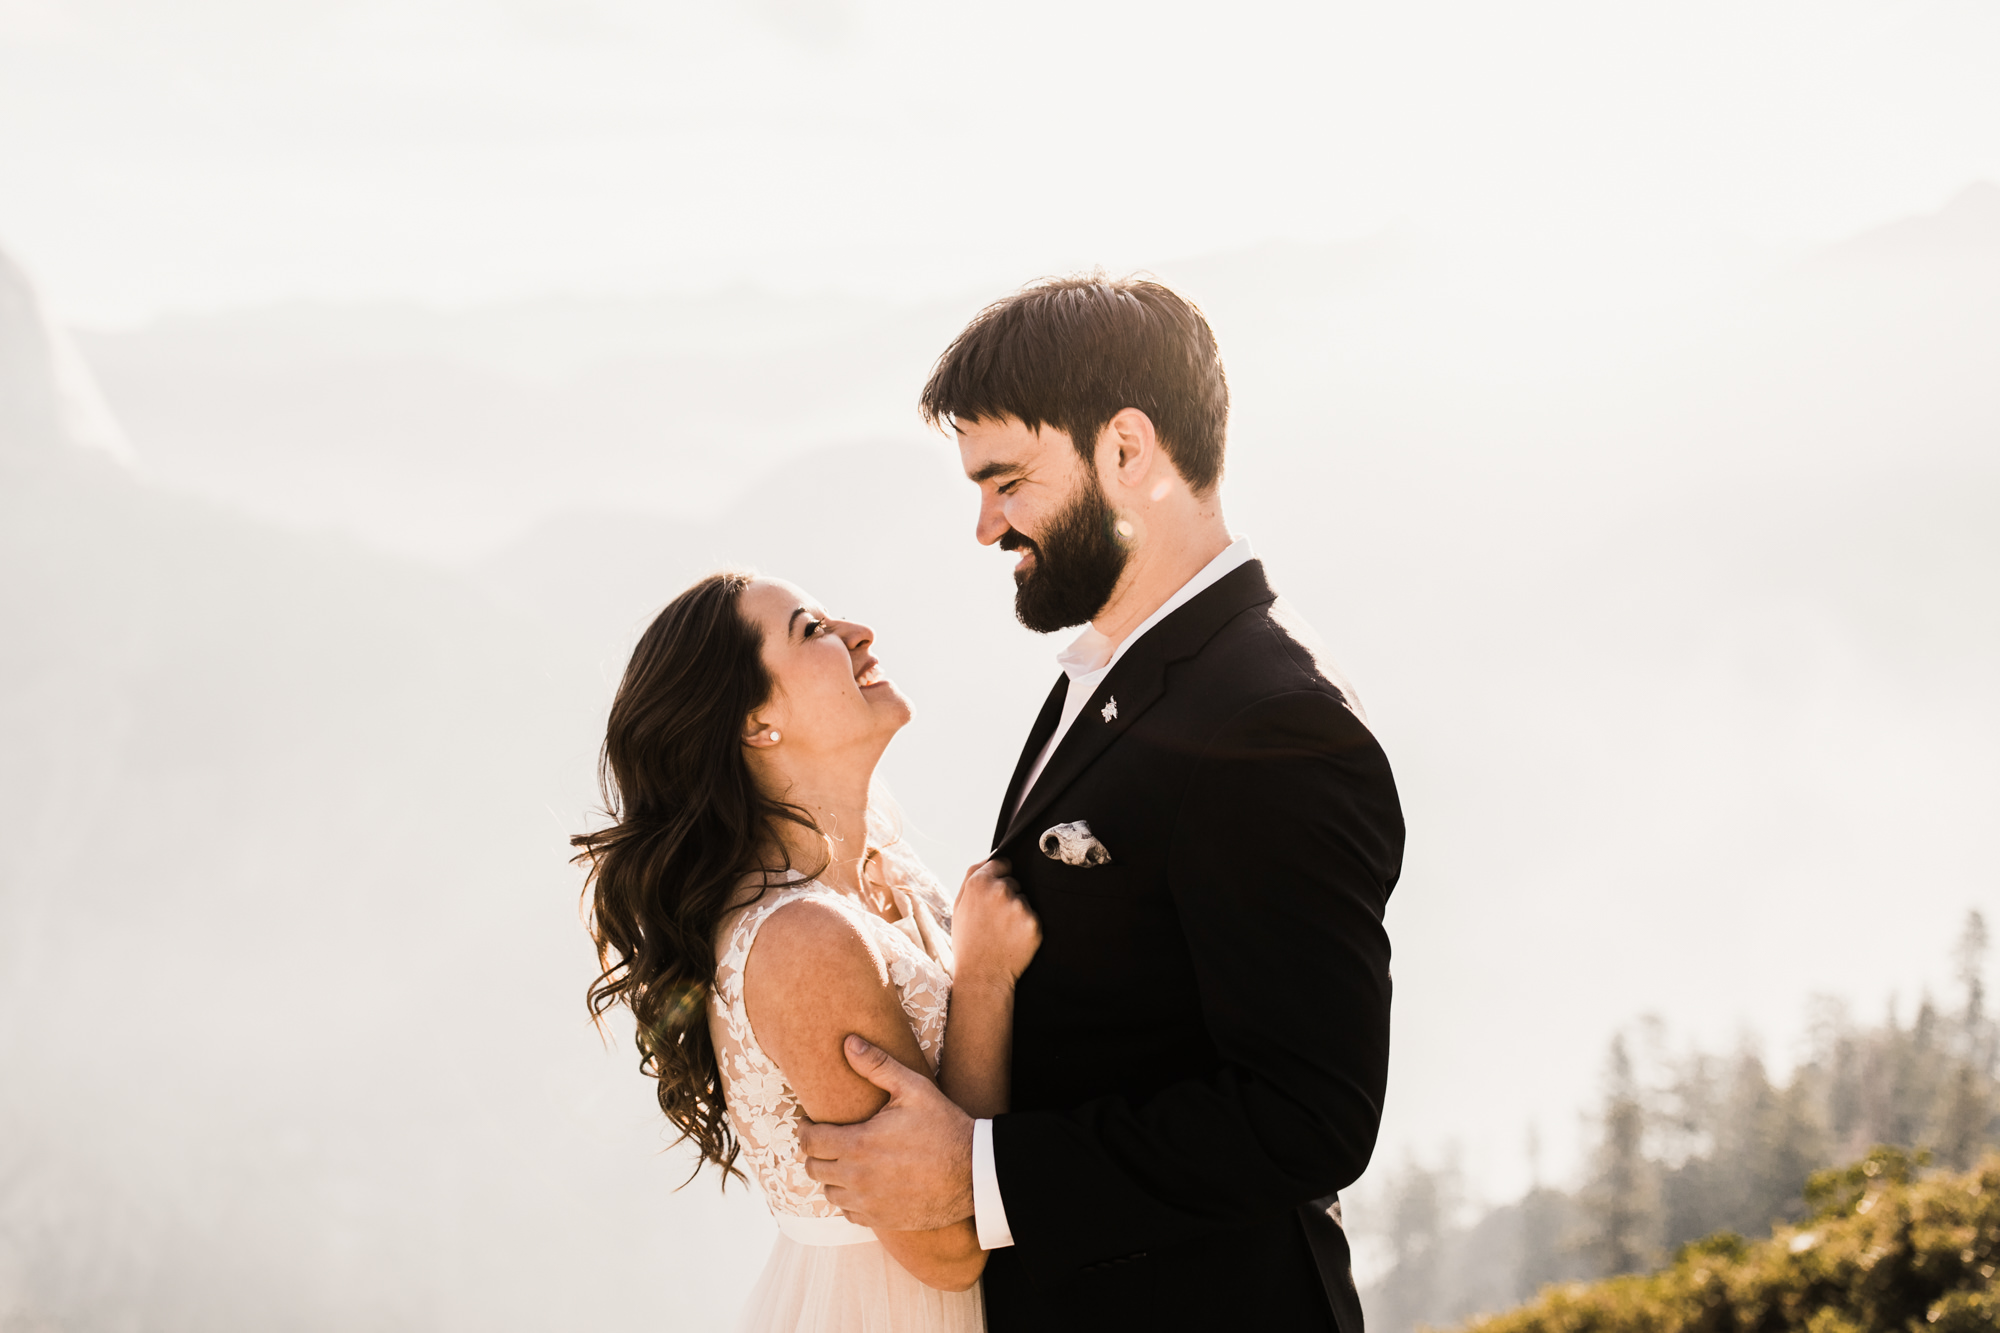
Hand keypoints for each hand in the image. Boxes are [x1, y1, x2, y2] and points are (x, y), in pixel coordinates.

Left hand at [799, 1034, 975, 1230]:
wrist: (975, 1173)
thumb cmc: (945, 1127)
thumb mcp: (913, 1088)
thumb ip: (878, 1064)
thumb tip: (849, 1042)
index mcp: (859, 1144)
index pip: (809, 1141)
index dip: (804, 1128)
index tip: (809, 1121)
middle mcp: (857, 1178)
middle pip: (813, 1168)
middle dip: (814, 1151)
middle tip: (825, 1138)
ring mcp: (869, 1203)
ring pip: (829, 1192)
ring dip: (831, 1176)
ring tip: (844, 1160)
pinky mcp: (881, 1220)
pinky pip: (848, 1213)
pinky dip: (849, 1199)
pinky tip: (861, 1184)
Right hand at [952, 858, 1040, 987]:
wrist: (982, 977)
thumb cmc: (968, 941)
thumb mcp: (959, 906)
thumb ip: (973, 876)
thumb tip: (992, 856)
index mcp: (978, 883)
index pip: (1002, 862)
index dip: (999, 877)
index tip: (995, 893)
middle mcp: (1000, 890)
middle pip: (1014, 882)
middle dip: (1007, 895)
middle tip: (994, 920)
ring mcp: (1018, 906)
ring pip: (1024, 900)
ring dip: (1017, 911)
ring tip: (1003, 931)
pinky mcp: (1033, 922)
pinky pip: (1033, 916)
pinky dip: (1026, 926)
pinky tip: (1013, 939)